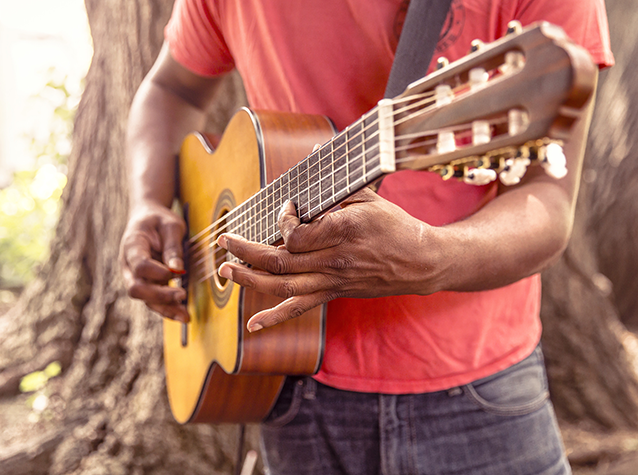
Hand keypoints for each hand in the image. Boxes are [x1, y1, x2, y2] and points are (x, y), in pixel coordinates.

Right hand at [120, 201, 189, 322]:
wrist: (147, 218)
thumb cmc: (159, 220)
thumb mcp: (171, 225)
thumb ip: (173, 247)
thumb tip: (177, 270)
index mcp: (132, 245)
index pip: (139, 265)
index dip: (156, 272)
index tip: (175, 273)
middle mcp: (128, 265)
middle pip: (136, 288)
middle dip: (159, 296)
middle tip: (182, 295)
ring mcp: (134, 277)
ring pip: (144, 299)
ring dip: (165, 309)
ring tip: (186, 316)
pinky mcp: (145, 284)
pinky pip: (153, 301)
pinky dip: (167, 308)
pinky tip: (183, 314)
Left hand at [217, 189, 443, 331]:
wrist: (419, 261)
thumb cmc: (394, 225)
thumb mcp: (368, 196)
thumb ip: (335, 184)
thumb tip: (314, 154)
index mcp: (342, 231)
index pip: (296, 234)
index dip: (281, 220)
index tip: (286, 207)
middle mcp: (334, 260)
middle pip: (279, 261)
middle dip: (245, 250)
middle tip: (224, 241)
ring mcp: (333, 281)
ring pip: (282, 286)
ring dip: (249, 279)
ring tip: (225, 270)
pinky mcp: (334, 294)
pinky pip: (301, 308)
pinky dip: (275, 317)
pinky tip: (254, 325)